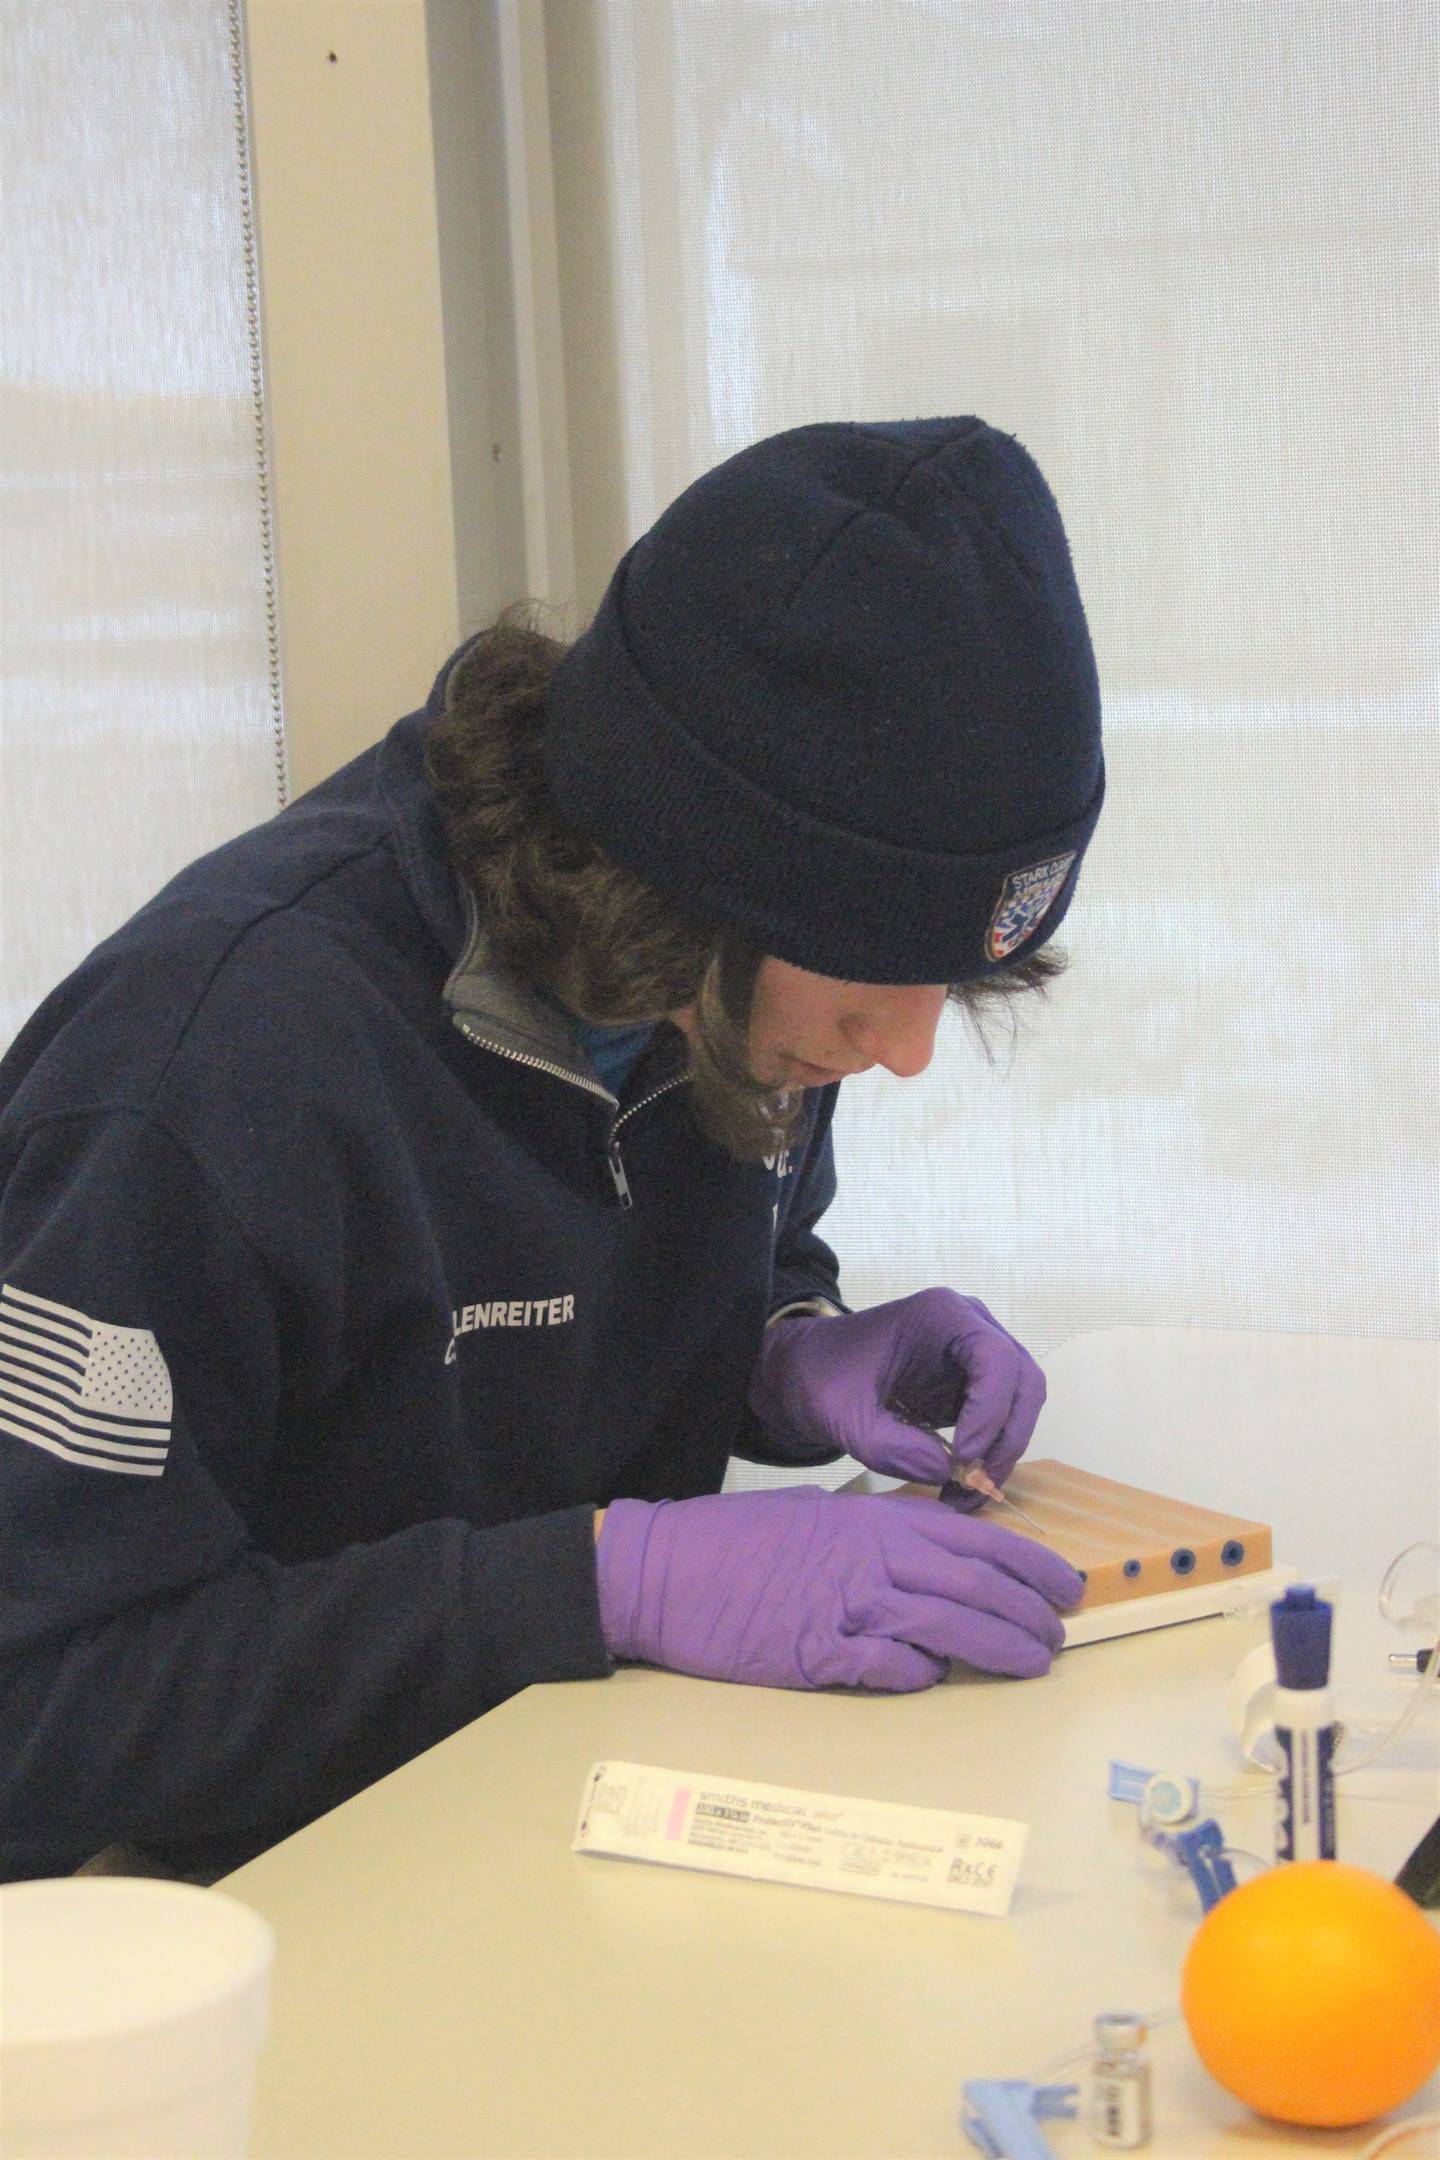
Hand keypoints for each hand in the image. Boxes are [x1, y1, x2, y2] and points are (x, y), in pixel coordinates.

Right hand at [594, 1486, 1083, 1689]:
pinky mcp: (815, 1651)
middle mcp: (869, 1556)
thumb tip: (926, 1568)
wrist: (662, 1568)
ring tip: (1031, 1664)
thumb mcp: (817, 1519)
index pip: (976, 1539)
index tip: (1063, 1587)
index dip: (1030, 1566)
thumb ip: (875, 1539)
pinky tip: (932, 1677)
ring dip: (998, 1648)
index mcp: (873, 1519)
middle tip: (1058, 1638)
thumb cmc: (732, 1542)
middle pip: (975, 1585)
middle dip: (1028, 1614)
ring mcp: (843, 1604)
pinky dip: (919, 1674)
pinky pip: (887, 1667)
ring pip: (946, 1627)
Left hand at [748, 1287, 1044, 1496]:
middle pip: (1022, 1381)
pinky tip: (960, 1484)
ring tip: (963, 1494)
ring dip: (1001, 1453)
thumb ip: (892, 1448)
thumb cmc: (820, 1380)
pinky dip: (990, 1455)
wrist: (806, 1373)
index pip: (995, 1358)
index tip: (962, 1457)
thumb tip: (947, 1472)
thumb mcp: (844, 1418)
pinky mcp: (973, 1386)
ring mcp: (976, 1356)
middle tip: (972, 1484)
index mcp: (941, 1315)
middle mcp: (970, 1327)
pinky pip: (1001, 1420)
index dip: (990, 1410)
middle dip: (1006, 1438)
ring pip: (1020, 1403)